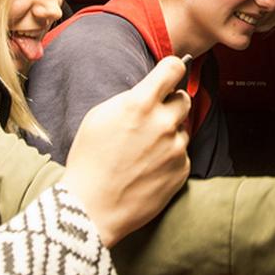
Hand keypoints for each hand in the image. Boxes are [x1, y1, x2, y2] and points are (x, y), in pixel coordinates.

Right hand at [61, 56, 191, 246]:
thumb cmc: (89, 160)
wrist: (92, 207)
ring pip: (183, 128)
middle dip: (170, 104)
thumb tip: (150, 91)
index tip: (170, 74)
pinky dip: (170, 157)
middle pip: (184, 98)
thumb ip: (129, 99)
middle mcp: (164, 122)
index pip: (174, 68)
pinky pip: (182, 154)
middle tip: (152, 118)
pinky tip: (148, 168)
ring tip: (144, 150)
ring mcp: (176, 148)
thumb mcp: (98, 116)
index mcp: (141, 103)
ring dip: (170, 133)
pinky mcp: (182, 170)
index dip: (173, 68)